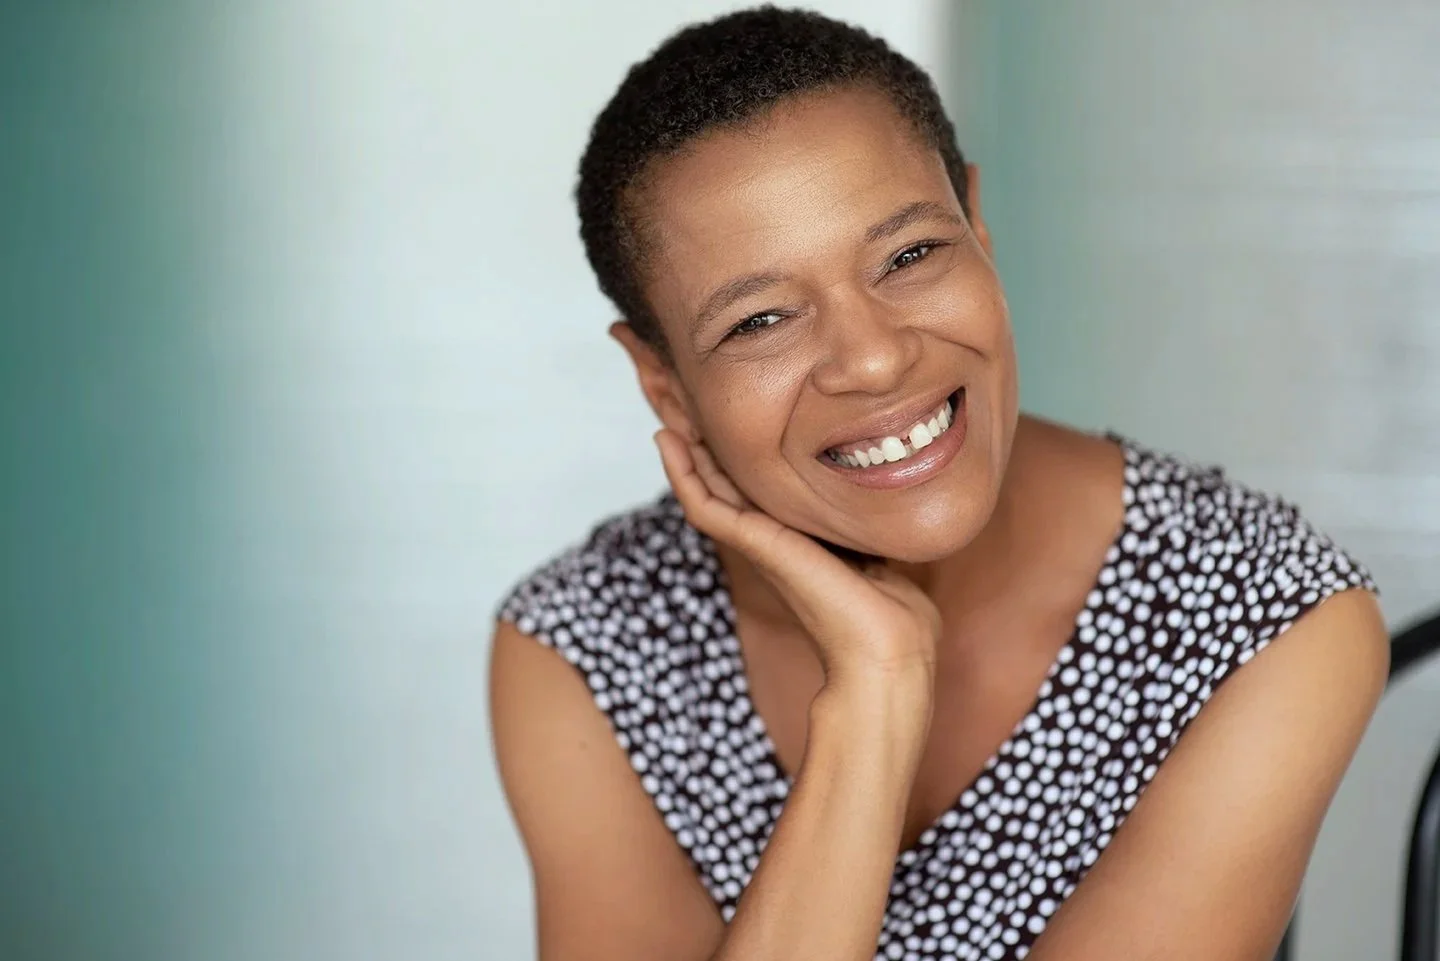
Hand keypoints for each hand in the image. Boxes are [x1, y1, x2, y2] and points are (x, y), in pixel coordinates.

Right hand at [654, 429, 942, 685]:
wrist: (889, 649)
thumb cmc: (895, 614)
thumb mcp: (881, 550)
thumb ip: (871, 523)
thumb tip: (891, 498)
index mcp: (799, 541)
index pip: (758, 494)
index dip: (740, 460)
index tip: (732, 424)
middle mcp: (773, 541)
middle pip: (727, 488)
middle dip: (707, 452)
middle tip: (684, 410)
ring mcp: (760, 544)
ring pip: (706, 494)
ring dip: (684, 457)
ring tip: (666, 420)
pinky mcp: (756, 544)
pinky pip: (703, 505)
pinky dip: (680, 474)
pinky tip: (667, 442)